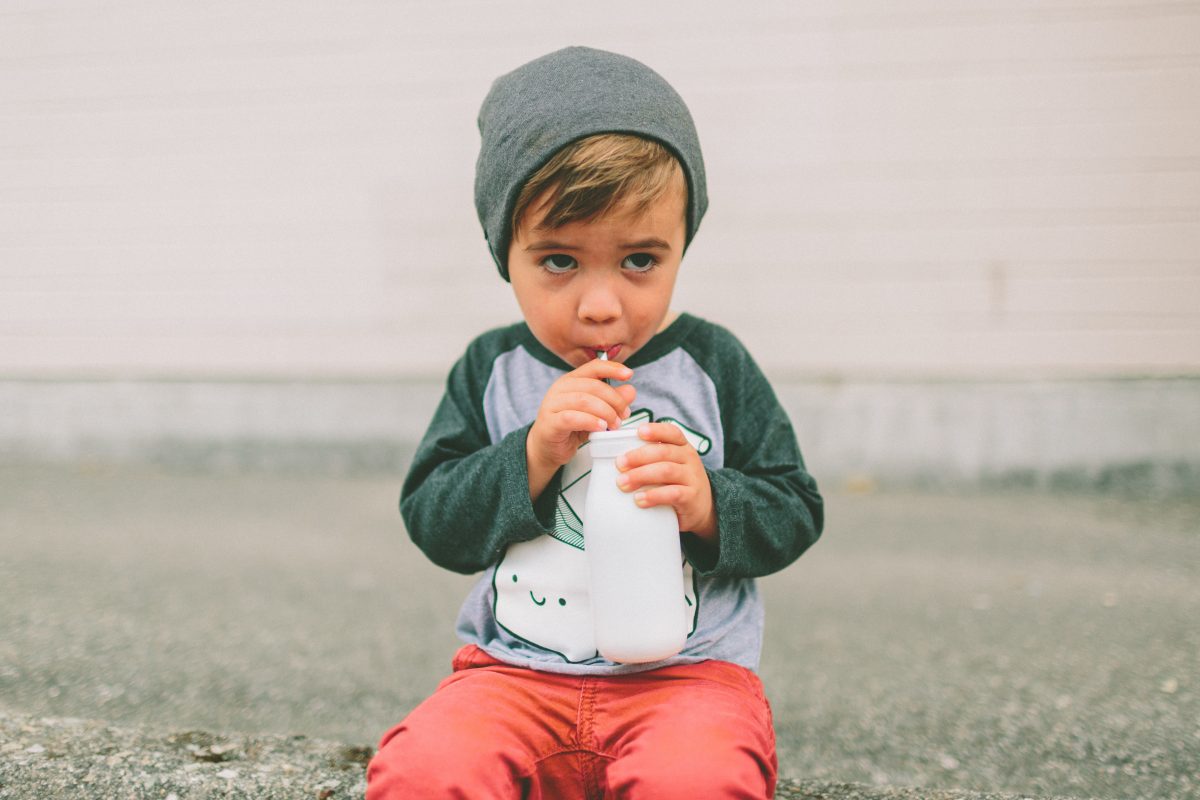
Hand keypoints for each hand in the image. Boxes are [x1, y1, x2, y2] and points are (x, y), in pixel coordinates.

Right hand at [526, 358, 636, 499]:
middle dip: (614, 400)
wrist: (546, 448)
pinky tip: (600, 427)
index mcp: (571, 381)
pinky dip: (590, 421)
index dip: (612, 368)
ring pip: (583, 400)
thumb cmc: (572, 428)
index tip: (629, 374)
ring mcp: (552, 404)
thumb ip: (612, 401)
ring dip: (605, 412)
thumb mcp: (596, 413)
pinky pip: (571, 417)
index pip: (593, 367)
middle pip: (593, 385)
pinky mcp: (550, 422)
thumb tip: (631, 390)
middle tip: (624, 415)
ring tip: (614, 424)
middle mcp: (560, 388)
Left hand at [615, 422, 716, 540]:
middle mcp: (689, 459)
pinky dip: (653, 496)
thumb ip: (651, 459)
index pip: (672, 432)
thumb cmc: (677, 483)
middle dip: (638, 456)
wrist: (703, 509)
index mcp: (682, 447)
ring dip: (641, 475)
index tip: (638, 431)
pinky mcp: (691, 498)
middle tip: (619, 464)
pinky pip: (673, 493)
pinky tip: (639, 499)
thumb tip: (616, 458)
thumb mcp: (670, 465)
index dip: (656, 430)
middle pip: (664, 452)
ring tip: (622, 484)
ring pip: (666, 471)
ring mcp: (692, 478)